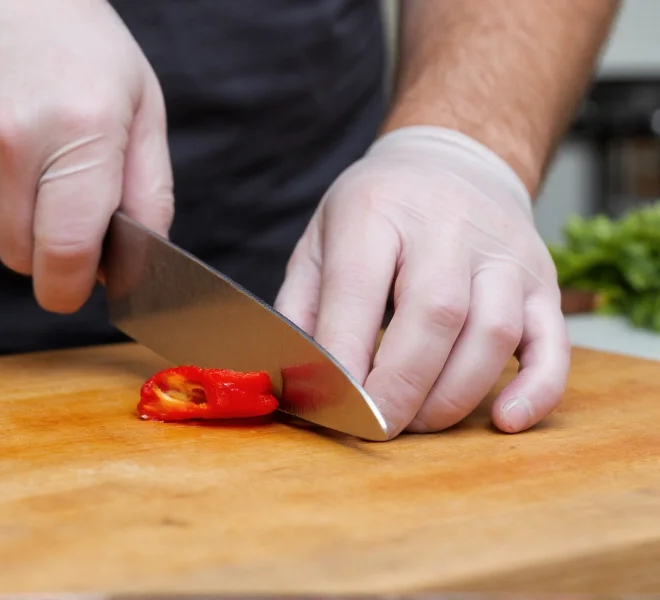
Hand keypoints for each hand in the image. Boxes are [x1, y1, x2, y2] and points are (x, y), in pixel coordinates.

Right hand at [0, 0, 173, 311]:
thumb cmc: (76, 44)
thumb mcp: (139, 104)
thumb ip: (149, 191)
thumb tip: (139, 263)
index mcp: (81, 133)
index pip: (66, 253)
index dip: (73, 287)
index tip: (79, 284)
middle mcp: (13, 145)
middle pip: (25, 258)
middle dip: (50, 249)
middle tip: (63, 198)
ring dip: (16, 217)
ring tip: (29, 153)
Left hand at [275, 126, 568, 438]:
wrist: (452, 162)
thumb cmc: (377, 213)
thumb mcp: (322, 240)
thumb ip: (302, 307)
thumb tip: (293, 380)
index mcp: (376, 210)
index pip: (358, 288)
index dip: (345, 358)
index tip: (333, 407)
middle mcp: (447, 226)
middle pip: (435, 314)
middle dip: (401, 387)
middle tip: (376, 428)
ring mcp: (503, 253)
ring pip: (493, 332)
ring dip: (453, 394)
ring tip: (418, 421)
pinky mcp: (542, 281)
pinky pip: (553, 341)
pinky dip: (537, 388)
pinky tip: (506, 419)